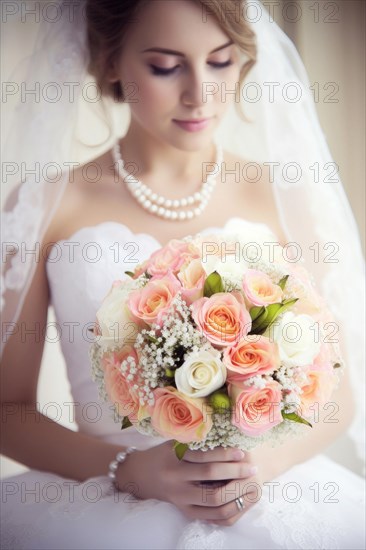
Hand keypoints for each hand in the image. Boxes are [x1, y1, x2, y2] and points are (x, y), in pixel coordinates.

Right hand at [117, 442, 260, 525]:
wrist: (139, 475)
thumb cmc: (163, 454)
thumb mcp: (175, 443)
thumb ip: (197, 441)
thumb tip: (228, 436)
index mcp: (175, 459)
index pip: (206, 457)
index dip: (226, 455)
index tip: (242, 452)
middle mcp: (177, 480)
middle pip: (212, 477)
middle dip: (235, 472)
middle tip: (252, 468)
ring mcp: (180, 498)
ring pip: (213, 501)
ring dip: (236, 493)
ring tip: (250, 485)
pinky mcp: (184, 511)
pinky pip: (210, 516)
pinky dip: (227, 509)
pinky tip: (240, 501)